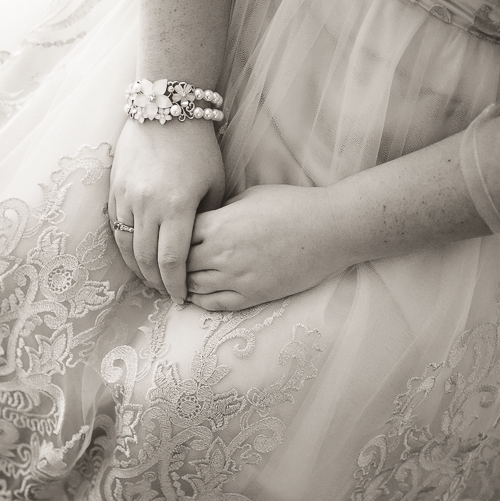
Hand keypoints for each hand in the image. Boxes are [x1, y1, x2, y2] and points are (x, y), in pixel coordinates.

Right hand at [109, 116, 224, 302]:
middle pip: (146, 259)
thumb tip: (203, 250)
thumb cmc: (199, 148)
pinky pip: (116, 228)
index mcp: (177, 206)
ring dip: (138, 268)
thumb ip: (209, 220)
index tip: (181, 297)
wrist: (165, 110)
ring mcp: (127, 197)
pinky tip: (135, 254)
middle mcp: (148, 205)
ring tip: (150, 278)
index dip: (175, 284)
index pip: (173, 260)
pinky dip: (125, 246)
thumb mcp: (214, 184)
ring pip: (126, 247)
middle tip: (166, 292)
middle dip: (156, 282)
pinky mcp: (114, 189)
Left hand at [186, 184, 348, 310]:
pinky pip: (215, 304)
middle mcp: (222, 253)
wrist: (328, 229)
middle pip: (180, 264)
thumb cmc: (292, 205)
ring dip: (185, 283)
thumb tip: (205, 222)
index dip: (173, 236)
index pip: (178, 235)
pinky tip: (198, 296)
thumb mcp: (249, 196)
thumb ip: (222, 211)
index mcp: (219, 224)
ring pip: (193, 286)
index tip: (173, 237)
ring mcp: (237, 277)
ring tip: (180, 280)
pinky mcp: (253, 295)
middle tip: (170, 263)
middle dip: (174, 262)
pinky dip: (201, 301)